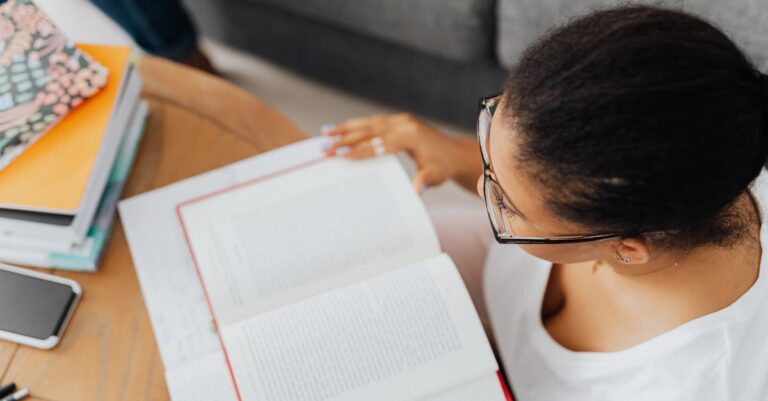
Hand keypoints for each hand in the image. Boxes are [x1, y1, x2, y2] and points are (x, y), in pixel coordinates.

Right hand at [322, 113, 480, 192]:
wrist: (455, 153)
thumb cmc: (444, 166)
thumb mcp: (436, 175)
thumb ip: (425, 180)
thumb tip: (417, 191)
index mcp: (410, 135)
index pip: (379, 143)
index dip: (359, 149)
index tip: (341, 154)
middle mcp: (404, 123)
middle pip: (369, 130)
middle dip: (345, 138)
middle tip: (324, 146)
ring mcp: (400, 120)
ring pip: (368, 123)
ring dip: (346, 128)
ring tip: (325, 133)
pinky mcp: (398, 121)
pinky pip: (374, 122)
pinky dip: (357, 126)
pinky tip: (341, 129)